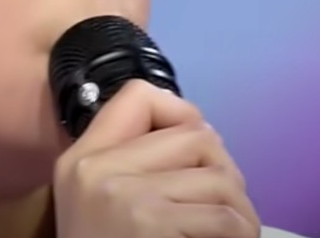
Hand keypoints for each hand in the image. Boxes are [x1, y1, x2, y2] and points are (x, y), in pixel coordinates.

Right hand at [53, 80, 260, 237]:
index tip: (194, 150)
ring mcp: (123, 196)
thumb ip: (133, 162)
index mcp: (80, 159)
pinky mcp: (151, 224)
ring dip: (239, 209)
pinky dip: (240, 236)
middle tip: (224, 204)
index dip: (180, 111)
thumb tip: (202, 131)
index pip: (138, 95)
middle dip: (222, 167)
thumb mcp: (99, 201)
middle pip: (194, 134)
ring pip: (218, 177)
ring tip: (233, 232)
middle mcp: (96, 169)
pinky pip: (225, 216)